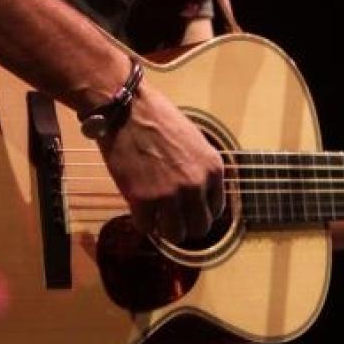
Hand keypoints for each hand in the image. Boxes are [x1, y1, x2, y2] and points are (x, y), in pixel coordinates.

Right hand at [98, 82, 223, 244]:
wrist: (127, 108)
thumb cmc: (157, 117)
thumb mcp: (194, 140)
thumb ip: (200, 168)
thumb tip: (200, 194)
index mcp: (213, 168)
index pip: (216, 209)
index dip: (199, 211)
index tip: (187, 210)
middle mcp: (196, 184)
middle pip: (199, 228)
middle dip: (184, 224)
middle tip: (169, 216)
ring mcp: (170, 194)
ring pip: (175, 235)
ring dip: (164, 227)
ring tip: (154, 213)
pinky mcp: (144, 200)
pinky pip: (147, 228)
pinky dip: (141, 220)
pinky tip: (137, 206)